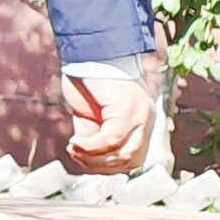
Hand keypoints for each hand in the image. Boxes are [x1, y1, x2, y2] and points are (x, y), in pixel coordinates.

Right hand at [61, 55, 160, 174]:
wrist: (89, 52)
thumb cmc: (87, 80)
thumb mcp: (91, 115)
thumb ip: (95, 135)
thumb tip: (87, 157)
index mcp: (140, 122)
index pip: (132, 160)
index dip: (106, 167)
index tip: (82, 161)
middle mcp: (146, 119)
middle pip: (130, 161)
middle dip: (99, 166)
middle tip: (75, 155)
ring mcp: (140, 115)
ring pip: (122, 154)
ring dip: (94, 158)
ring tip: (73, 148)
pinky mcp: (128, 109)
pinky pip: (112, 139)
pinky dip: (91, 146)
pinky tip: (75, 142)